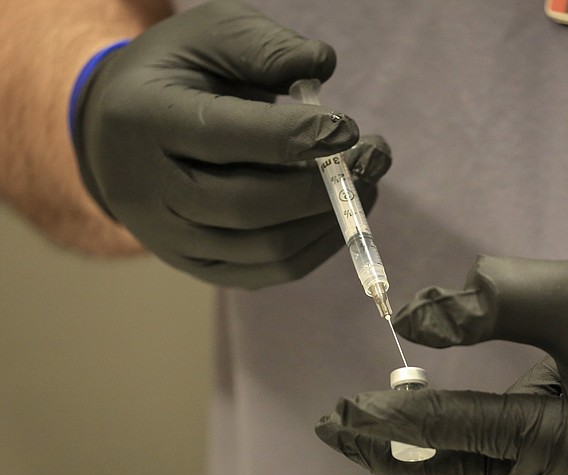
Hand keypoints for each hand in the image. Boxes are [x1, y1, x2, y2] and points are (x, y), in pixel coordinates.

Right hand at [71, 0, 390, 287]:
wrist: (118, 132)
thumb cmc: (176, 75)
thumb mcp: (210, 35)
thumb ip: (264, 45)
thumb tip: (324, 65)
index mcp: (142, 118)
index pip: (225, 135)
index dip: (294, 136)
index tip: (350, 129)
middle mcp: (146, 188)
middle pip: (250, 204)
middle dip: (323, 187)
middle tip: (373, 159)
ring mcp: (169, 238)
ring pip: (265, 246)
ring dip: (329, 221)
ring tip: (367, 185)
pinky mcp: (196, 265)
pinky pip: (267, 271)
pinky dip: (316, 248)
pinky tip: (339, 216)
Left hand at [316, 256, 567, 474]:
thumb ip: (502, 298)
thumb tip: (420, 317)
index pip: (465, 434)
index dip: (399, 419)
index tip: (343, 413)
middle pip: (467, 467)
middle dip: (398, 446)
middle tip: (336, 427)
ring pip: (499, 466)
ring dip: (455, 435)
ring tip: (416, 410)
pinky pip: (532, 468)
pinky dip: (499, 441)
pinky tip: (502, 420)